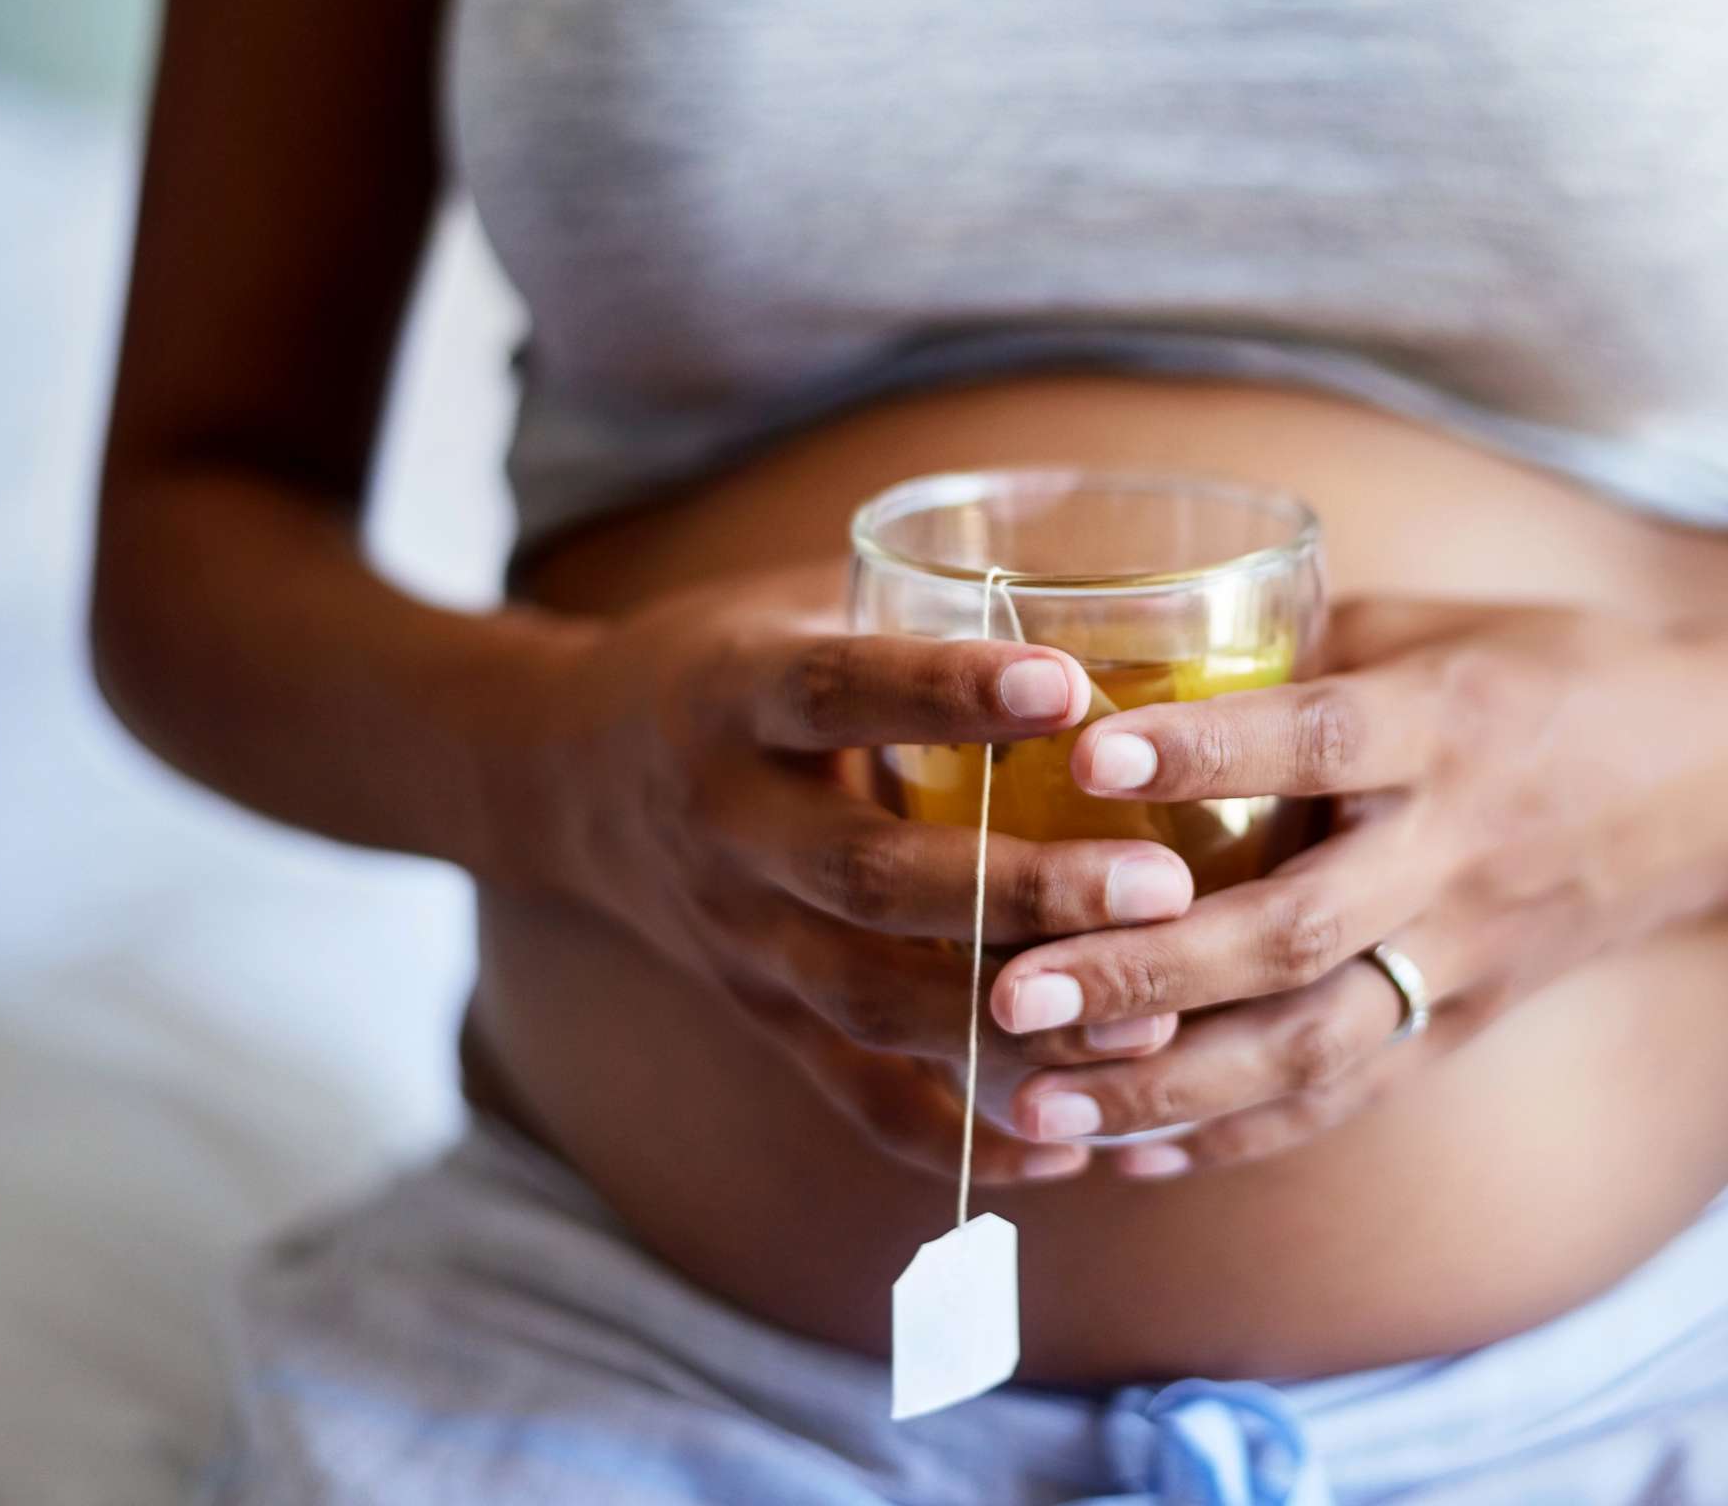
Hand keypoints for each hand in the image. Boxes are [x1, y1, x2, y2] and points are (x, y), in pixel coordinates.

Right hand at [510, 561, 1200, 1185]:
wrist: (564, 778)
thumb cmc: (734, 669)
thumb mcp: (797, 605)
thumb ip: (926, 603)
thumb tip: (1125, 582)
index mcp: (732, 699)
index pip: (837, 689)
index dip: (946, 692)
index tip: (1068, 686)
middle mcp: (728, 827)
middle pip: (871, 875)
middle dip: (1021, 891)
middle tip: (1162, 887)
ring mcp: (742, 939)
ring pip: (873, 999)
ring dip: (1014, 1023)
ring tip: (1152, 1022)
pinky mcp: (764, 1018)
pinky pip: (859, 1097)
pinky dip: (962, 1136)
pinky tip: (1072, 1145)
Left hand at [988, 598, 1727, 1175]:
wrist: (1714, 782)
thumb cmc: (1549, 676)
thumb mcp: (1434, 629)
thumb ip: (1296, 646)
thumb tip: (1134, 643)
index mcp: (1447, 726)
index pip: (1318, 741)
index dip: (1205, 752)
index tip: (1088, 759)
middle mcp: (1454, 852)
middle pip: (1295, 929)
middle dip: (1145, 972)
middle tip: (1011, 991)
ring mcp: (1464, 955)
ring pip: (1312, 1044)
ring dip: (1167, 1087)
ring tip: (1035, 1104)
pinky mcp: (1466, 1024)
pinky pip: (1346, 1097)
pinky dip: (1234, 1134)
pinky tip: (1126, 1154)